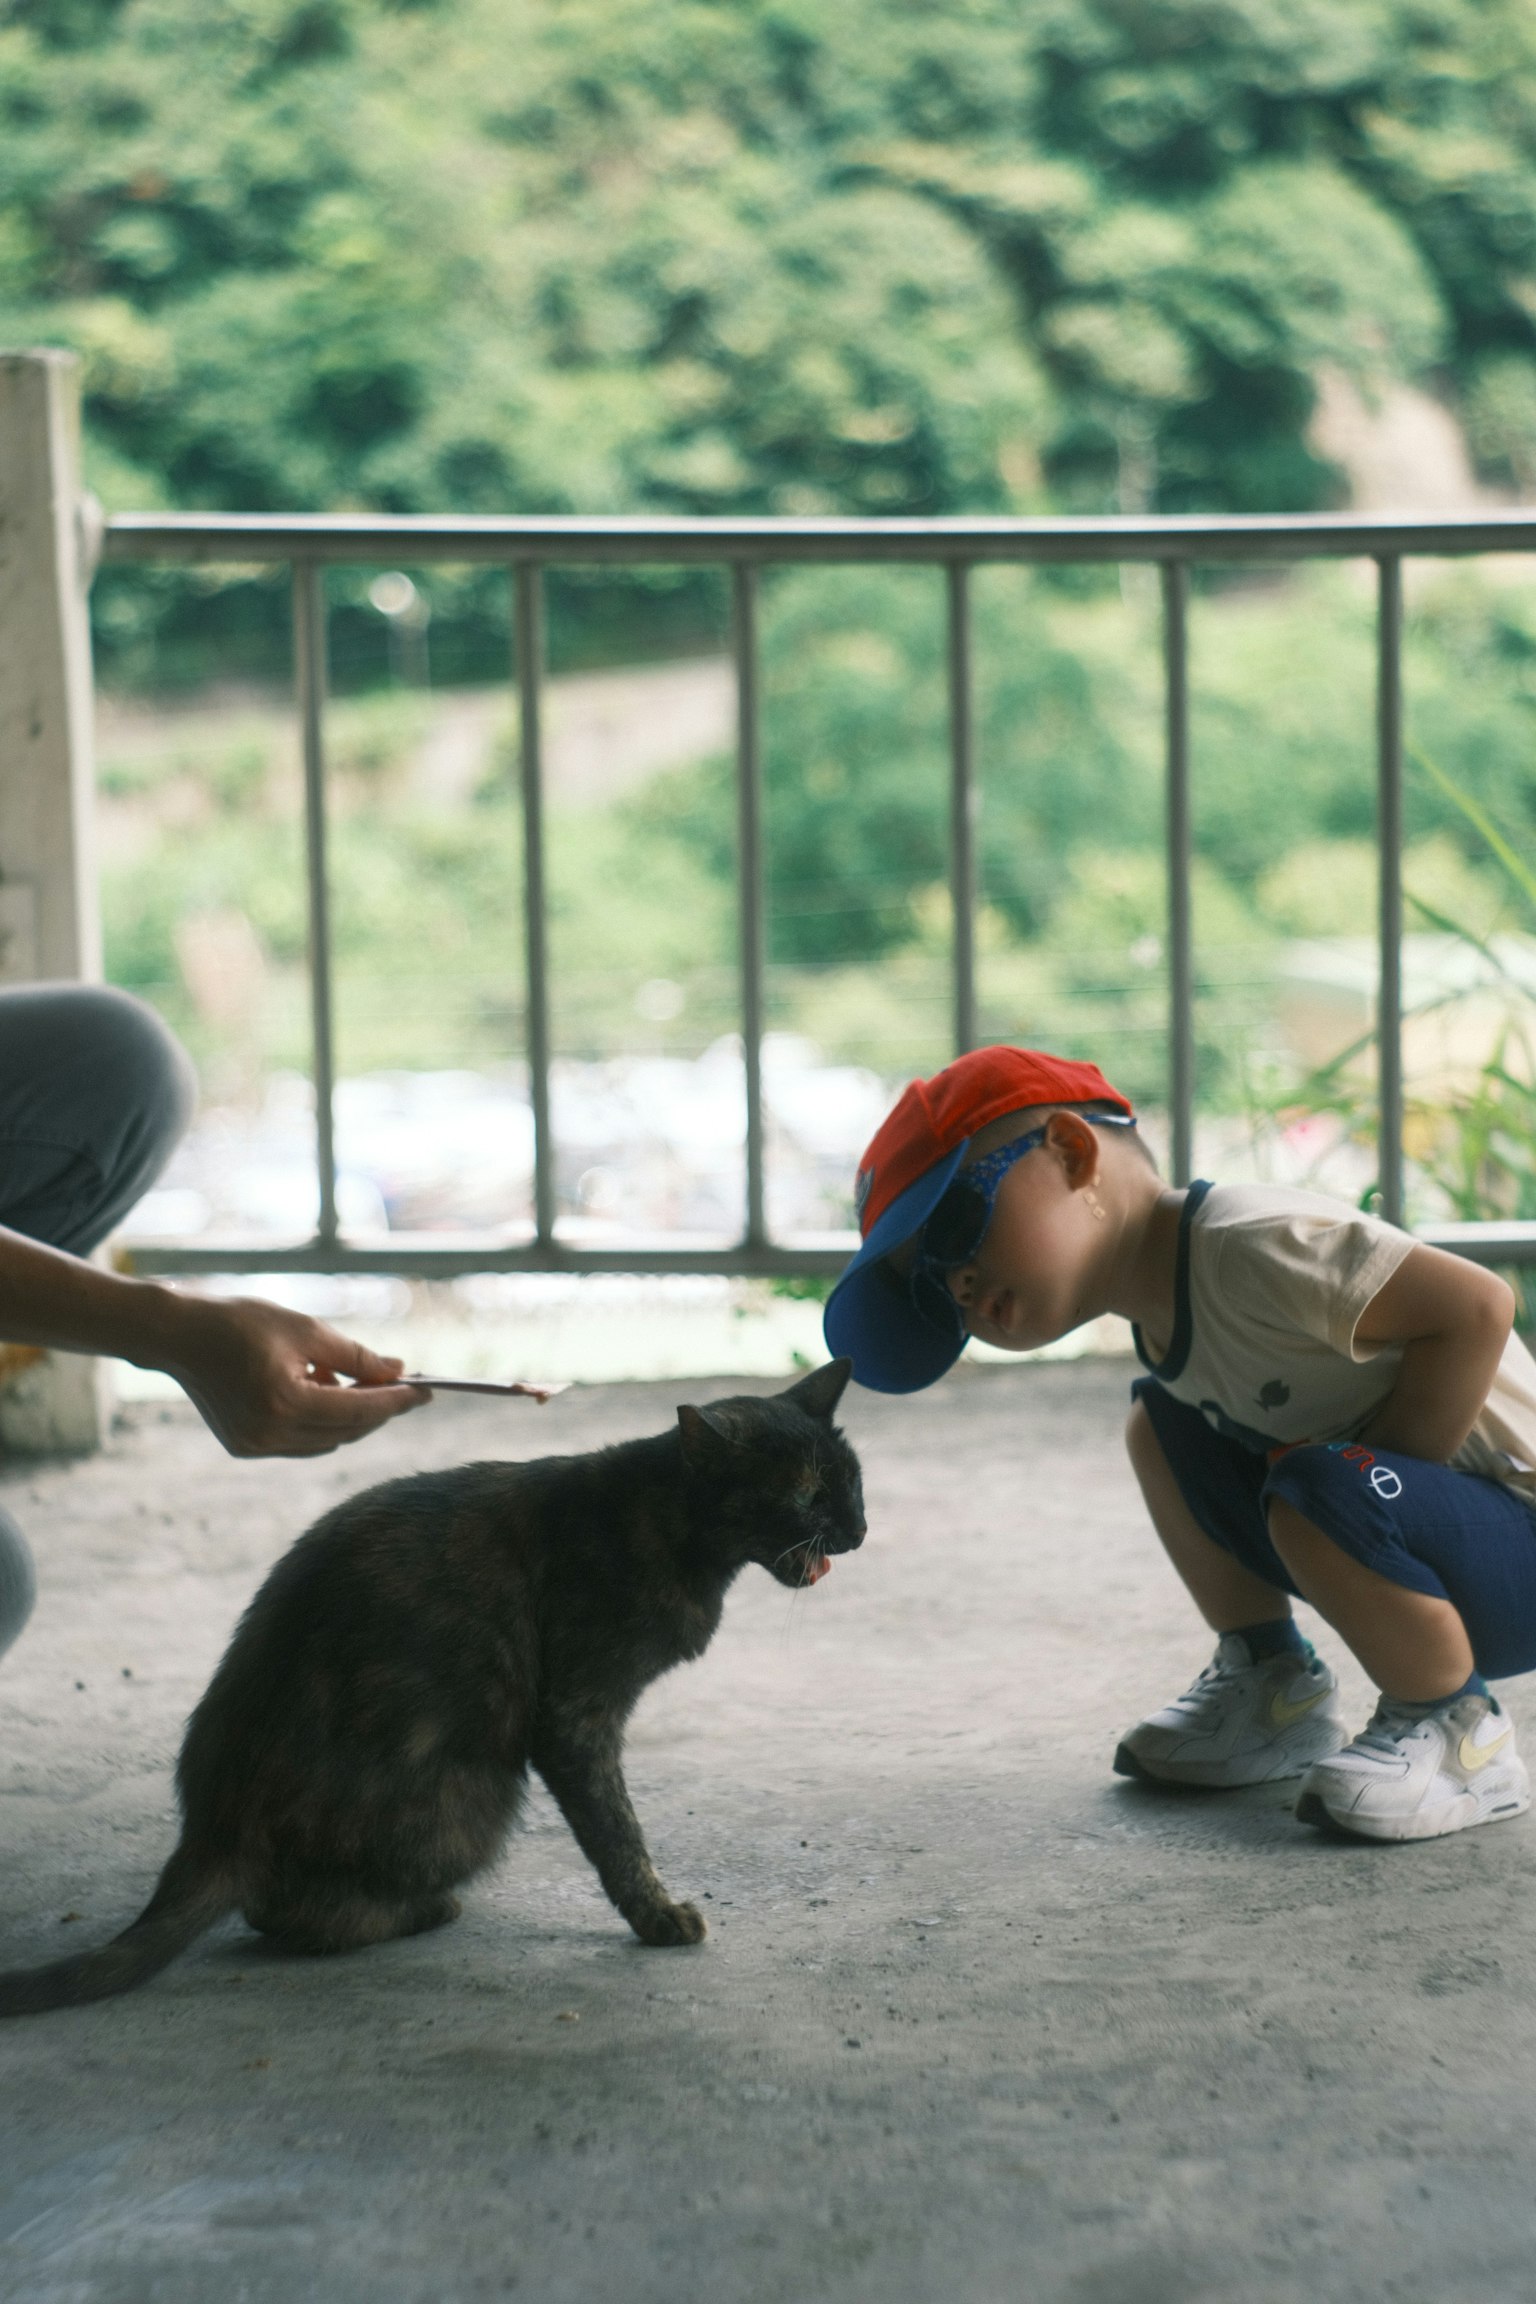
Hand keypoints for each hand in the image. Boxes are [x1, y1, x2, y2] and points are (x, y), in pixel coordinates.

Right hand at [163, 1294, 428, 1458]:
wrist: (178, 1336)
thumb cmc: (240, 1322)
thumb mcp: (305, 1330)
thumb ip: (356, 1356)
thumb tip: (398, 1370)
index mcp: (286, 1403)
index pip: (359, 1411)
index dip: (397, 1401)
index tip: (428, 1391)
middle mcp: (270, 1434)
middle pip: (347, 1431)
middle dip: (377, 1409)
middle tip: (401, 1384)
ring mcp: (255, 1446)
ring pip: (326, 1441)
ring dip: (349, 1416)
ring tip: (348, 1379)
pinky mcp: (244, 1447)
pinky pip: (301, 1443)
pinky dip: (320, 1422)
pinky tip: (319, 1390)